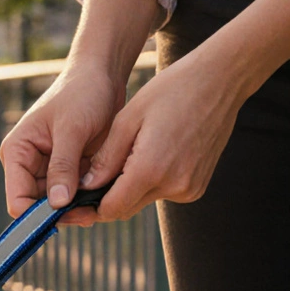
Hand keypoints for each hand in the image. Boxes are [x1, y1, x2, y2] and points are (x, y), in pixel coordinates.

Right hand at [0, 66, 124, 225]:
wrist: (103, 76)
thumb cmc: (82, 93)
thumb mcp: (72, 129)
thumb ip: (62, 167)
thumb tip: (55, 204)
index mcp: (17, 153)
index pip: (18, 200)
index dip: (37, 215)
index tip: (68, 216)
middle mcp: (28, 165)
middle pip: (38, 207)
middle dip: (62, 213)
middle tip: (92, 214)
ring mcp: (49, 169)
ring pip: (58, 205)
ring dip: (79, 208)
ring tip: (103, 204)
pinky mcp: (69, 171)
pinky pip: (76, 195)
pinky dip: (89, 199)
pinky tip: (107, 195)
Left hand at [81, 47, 242, 219]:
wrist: (219, 82)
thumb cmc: (170, 92)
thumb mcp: (127, 121)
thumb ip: (105, 159)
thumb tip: (85, 187)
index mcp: (151, 170)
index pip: (111, 208)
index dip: (88, 208)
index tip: (71, 202)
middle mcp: (174, 186)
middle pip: (126, 207)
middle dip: (104, 199)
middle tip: (85, 185)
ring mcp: (190, 189)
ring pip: (143, 200)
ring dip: (127, 189)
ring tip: (118, 162)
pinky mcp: (198, 186)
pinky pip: (163, 193)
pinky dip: (148, 183)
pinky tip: (145, 157)